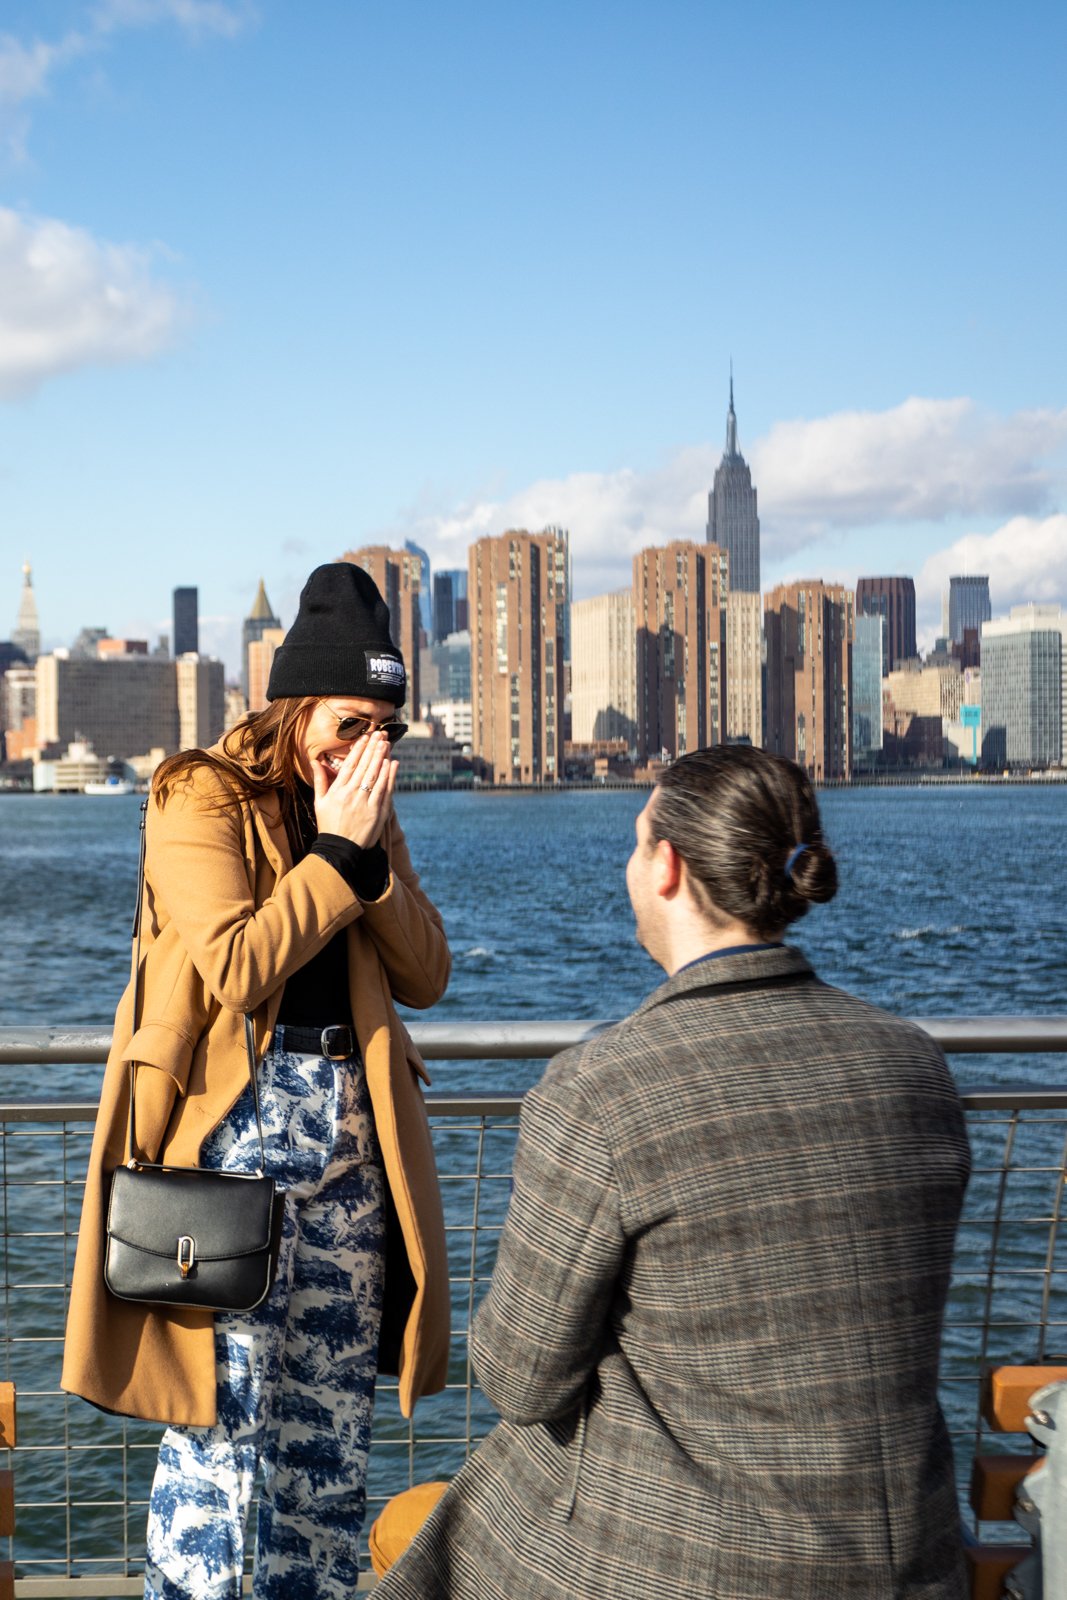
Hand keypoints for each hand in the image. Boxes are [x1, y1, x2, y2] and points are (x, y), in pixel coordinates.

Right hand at [311, 731, 397, 847]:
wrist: (339, 849)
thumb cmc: (328, 825)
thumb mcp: (320, 803)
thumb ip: (320, 780)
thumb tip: (315, 761)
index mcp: (338, 791)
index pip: (350, 765)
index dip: (358, 749)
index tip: (365, 737)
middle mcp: (351, 794)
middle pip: (364, 766)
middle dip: (373, 748)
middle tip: (379, 734)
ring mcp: (365, 803)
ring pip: (375, 776)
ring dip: (382, 758)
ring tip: (386, 744)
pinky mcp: (376, 812)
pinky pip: (384, 790)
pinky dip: (389, 776)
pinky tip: (392, 764)